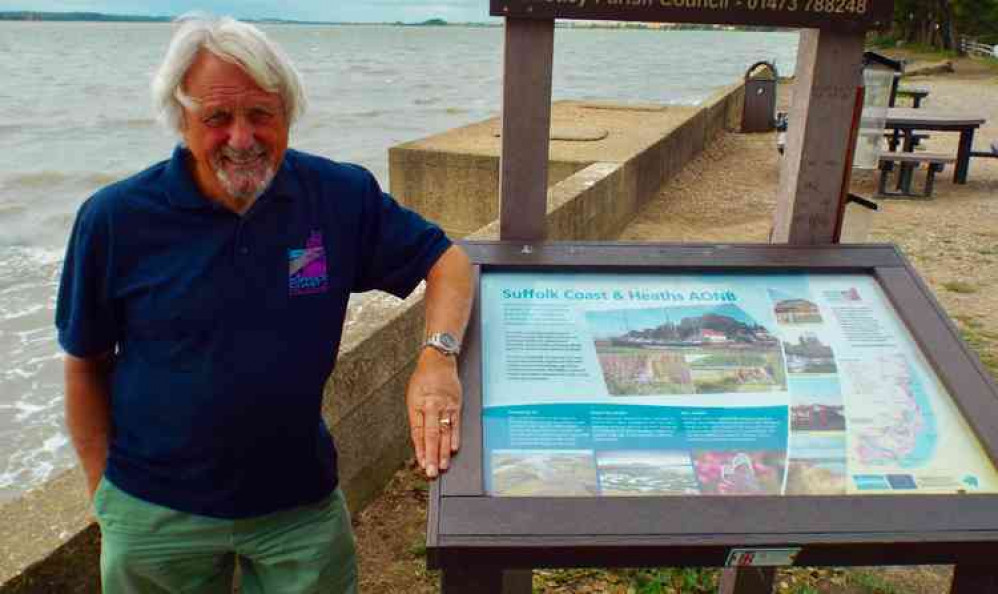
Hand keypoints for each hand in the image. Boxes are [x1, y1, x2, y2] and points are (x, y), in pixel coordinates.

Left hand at [406, 348, 461, 478]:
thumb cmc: (423, 379)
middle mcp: (431, 407)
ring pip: (444, 432)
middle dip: (431, 455)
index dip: (419, 449)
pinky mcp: (456, 405)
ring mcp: (445, 406)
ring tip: (442, 465)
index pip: (418, 432)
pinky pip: (455, 423)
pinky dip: (454, 437)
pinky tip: (453, 449)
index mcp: (417, 406)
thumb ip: (416, 418)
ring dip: (443, 451)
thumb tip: (419, 440)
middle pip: (431, 435)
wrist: (439, 362)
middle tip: (431, 471)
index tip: (420, 463)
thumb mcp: (412, 397)